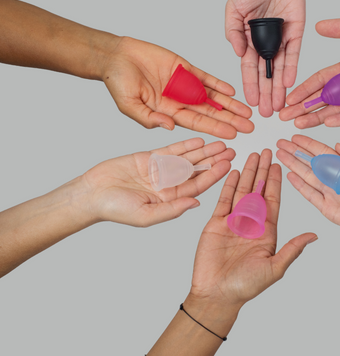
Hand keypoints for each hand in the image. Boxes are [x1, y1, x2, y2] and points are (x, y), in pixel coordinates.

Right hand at [82, 138, 234, 226]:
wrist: (92, 193)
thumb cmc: (115, 209)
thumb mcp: (145, 215)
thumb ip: (171, 209)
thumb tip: (196, 204)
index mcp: (171, 199)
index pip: (197, 185)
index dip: (213, 175)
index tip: (228, 165)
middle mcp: (169, 184)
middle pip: (197, 170)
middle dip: (214, 160)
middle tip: (231, 150)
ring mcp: (160, 170)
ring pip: (187, 158)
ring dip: (203, 151)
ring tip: (220, 142)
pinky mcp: (150, 157)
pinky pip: (171, 149)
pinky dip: (184, 144)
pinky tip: (198, 140)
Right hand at [101, 37, 253, 138]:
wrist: (115, 55)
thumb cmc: (118, 81)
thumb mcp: (130, 105)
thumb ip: (149, 118)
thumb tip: (169, 127)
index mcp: (167, 113)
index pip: (197, 124)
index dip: (215, 128)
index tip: (233, 134)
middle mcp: (179, 101)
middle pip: (210, 113)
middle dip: (230, 120)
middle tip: (249, 126)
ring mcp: (184, 85)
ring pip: (211, 97)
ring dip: (230, 104)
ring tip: (247, 112)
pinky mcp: (185, 68)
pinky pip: (205, 78)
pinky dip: (218, 84)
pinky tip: (232, 91)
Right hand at [189, 149, 316, 307]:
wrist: (217, 294)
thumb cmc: (246, 286)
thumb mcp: (274, 267)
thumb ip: (292, 249)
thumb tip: (314, 235)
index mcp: (267, 230)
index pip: (273, 199)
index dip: (276, 181)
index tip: (280, 164)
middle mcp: (251, 222)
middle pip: (258, 190)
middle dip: (263, 170)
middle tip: (267, 151)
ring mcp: (233, 220)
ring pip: (242, 190)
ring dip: (247, 172)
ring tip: (252, 155)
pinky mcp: (216, 222)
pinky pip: (223, 199)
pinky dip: (228, 184)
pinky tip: (232, 171)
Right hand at [226, 0, 305, 116]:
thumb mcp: (233, 10)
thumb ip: (233, 32)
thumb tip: (237, 53)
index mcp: (250, 40)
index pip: (250, 69)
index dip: (250, 86)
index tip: (251, 102)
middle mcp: (267, 43)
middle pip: (266, 73)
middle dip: (266, 93)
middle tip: (266, 113)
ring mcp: (282, 39)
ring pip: (280, 68)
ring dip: (279, 87)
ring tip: (278, 105)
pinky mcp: (297, 32)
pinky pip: (295, 53)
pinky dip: (292, 68)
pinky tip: (288, 83)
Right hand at [276, 135, 339, 240]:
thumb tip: (337, 144)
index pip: (322, 152)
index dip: (308, 144)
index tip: (295, 137)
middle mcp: (334, 178)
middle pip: (310, 162)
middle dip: (295, 152)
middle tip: (281, 143)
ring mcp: (328, 192)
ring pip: (306, 175)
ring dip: (293, 165)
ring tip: (280, 154)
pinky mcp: (326, 207)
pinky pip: (309, 194)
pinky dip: (299, 185)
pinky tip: (289, 175)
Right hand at [280, 14, 339, 127]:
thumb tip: (319, 26)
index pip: (321, 80)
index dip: (304, 89)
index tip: (289, 98)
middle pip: (325, 98)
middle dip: (305, 107)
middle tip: (286, 116)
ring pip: (339, 108)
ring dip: (319, 116)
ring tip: (301, 123)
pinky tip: (329, 121)